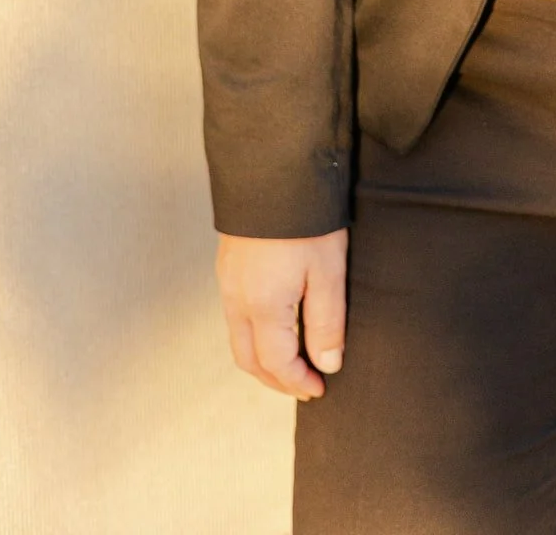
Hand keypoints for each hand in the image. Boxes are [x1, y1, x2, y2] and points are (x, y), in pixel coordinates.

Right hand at [215, 228, 347, 399]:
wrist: (274, 168)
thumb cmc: (307, 217)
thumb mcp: (328, 271)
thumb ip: (327, 322)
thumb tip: (327, 364)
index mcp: (263, 306)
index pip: (276, 363)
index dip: (298, 382)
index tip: (321, 388)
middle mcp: (236, 299)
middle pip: (249, 359)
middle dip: (276, 379)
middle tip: (305, 384)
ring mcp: (227, 281)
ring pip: (238, 338)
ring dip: (263, 358)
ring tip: (295, 359)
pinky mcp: (227, 265)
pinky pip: (235, 315)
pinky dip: (254, 334)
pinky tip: (277, 325)